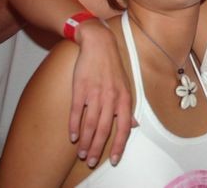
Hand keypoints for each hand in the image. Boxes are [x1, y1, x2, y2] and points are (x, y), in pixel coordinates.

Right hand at [71, 20, 132, 166]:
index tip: (115, 160)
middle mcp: (111, 98)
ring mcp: (95, 93)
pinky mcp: (81, 88)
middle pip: (104, 129)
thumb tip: (133, 126)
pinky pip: (77, 111)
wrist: (99, 44)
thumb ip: (127, 107)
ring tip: (81, 153)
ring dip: (85, 141)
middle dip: (98, 148)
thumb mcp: (125, 86)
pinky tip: (72, 136)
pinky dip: (74, 126)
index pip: (124, 128)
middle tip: (91, 161)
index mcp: (124, 98)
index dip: (119, 146)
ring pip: (90, 123)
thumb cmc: (112, 67)